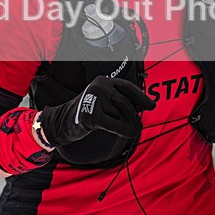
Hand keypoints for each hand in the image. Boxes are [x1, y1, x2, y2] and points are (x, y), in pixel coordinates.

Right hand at [39, 76, 155, 146]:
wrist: (63, 122)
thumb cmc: (89, 112)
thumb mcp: (105, 101)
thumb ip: (122, 101)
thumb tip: (145, 105)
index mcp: (104, 81)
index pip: (127, 87)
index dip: (141, 97)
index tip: (151, 106)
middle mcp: (99, 86)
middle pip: (126, 103)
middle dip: (132, 116)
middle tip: (135, 125)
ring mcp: (94, 99)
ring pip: (120, 115)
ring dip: (123, 124)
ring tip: (116, 126)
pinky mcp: (91, 115)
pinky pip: (115, 124)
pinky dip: (124, 130)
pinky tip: (129, 134)